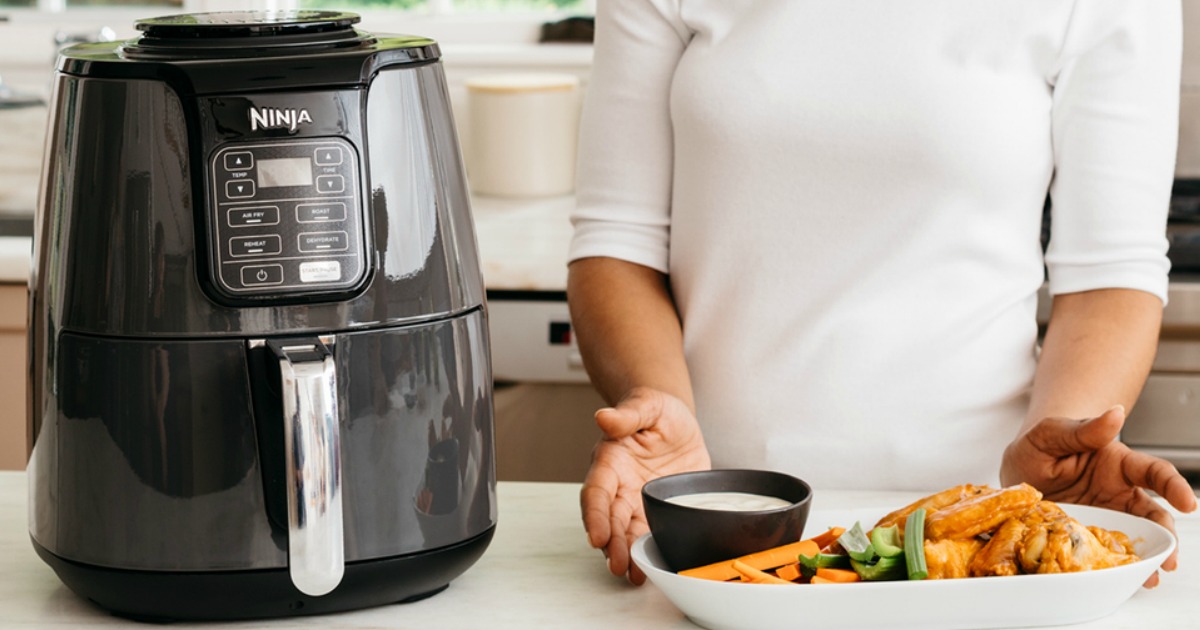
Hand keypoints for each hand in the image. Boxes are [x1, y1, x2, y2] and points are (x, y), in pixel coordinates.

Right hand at [580, 387, 710, 583]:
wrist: (676, 421)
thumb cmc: (656, 411)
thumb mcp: (648, 405)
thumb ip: (627, 414)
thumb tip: (603, 417)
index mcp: (610, 461)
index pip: (596, 490)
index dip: (595, 514)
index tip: (597, 536)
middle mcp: (618, 486)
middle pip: (609, 519)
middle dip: (611, 544)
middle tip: (618, 565)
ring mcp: (636, 501)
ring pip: (626, 533)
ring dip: (626, 554)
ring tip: (632, 575)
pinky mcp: (655, 511)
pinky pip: (648, 534)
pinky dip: (647, 551)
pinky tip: (649, 569)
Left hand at [1001, 405, 1197, 586]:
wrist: (1018, 467)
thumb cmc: (1040, 445)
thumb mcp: (1053, 432)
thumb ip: (1084, 429)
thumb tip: (1115, 412)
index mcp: (1117, 462)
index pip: (1154, 472)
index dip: (1174, 486)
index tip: (1188, 502)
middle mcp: (1118, 491)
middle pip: (1153, 514)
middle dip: (1166, 535)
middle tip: (1169, 558)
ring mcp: (1106, 515)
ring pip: (1136, 537)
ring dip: (1148, 557)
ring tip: (1149, 577)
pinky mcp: (1090, 533)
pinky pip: (1108, 550)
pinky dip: (1117, 564)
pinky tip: (1122, 579)